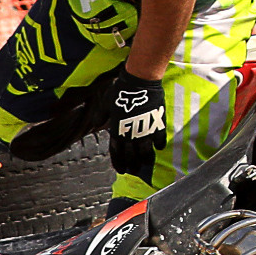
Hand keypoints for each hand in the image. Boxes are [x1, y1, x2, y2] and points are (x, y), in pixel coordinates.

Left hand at [101, 69, 166, 186]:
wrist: (139, 83)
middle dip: (132, 166)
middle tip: (133, 171)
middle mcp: (131, 136)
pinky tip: (159, 148)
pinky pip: (159, 140)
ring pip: (146, 153)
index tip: (121, 170)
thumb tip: (96, 124)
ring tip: (146, 165)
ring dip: (145, 161)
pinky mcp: (157, 126)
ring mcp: (145, 132)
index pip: (117, 153)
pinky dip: (159, 146)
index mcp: (117, 132)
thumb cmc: (120, 91)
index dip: (118, 163)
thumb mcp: (105, 104)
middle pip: (131, 157)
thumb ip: (101, 116)